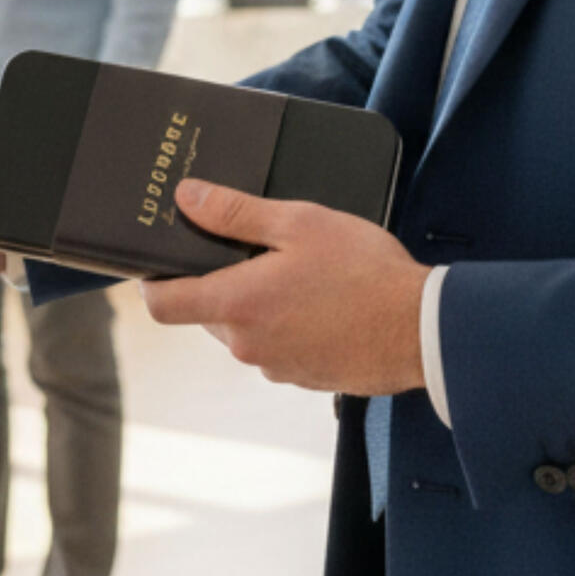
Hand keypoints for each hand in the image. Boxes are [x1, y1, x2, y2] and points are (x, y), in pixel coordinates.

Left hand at [139, 180, 429, 394]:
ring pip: (243, 329)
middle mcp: (247, 345)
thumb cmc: (363, 272)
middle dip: (219, 280)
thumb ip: (235, 212)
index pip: (162, 305)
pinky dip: (285, 323)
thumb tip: (186, 198)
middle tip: (253, 247)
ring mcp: (276, 366)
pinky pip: (276, 345)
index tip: (159, 260)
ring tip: (298, 270)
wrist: (423, 329)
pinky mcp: (304, 377)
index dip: (152, 281)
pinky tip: (320, 300)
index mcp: (237, 305)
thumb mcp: (298, 223)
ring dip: (256, 301)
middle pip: (206, 311)